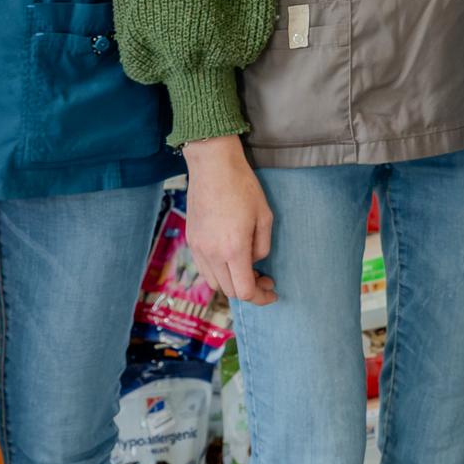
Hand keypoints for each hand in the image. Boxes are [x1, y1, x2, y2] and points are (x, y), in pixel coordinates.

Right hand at [181, 137, 275, 304]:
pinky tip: (230, 259)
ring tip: (247, 270)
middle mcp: (212, 253)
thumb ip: (262, 246)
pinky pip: (204, 268)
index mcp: (233, 249)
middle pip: (229, 290)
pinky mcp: (191, 240)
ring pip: (214, 283)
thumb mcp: (264, 217)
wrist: (213, 166)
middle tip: (264, 279)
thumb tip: (254, 262)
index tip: (272, 293)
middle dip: (250, 290)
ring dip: (232, 283)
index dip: (261, 298)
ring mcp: (198, 248)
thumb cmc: (243, 187)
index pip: (245, 291)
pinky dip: (218, 272)